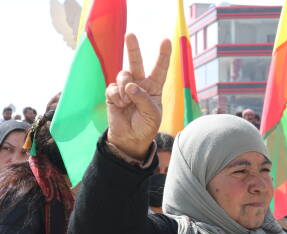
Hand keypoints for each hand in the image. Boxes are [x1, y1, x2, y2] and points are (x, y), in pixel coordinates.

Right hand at [106, 33, 171, 159]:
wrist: (130, 138)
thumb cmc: (146, 126)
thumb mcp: (152, 115)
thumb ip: (144, 99)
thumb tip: (130, 86)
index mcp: (154, 87)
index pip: (160, 69)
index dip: (163, 55)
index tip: (166, 41)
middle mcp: (140, 84)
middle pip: (137, 62)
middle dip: (133, 48)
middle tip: (130, 35)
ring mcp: (125, 87)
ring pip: (123, 75)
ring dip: (126, 87)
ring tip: (127, 101)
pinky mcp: (113, 93)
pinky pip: (113, 87)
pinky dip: (117, 96)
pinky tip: (120, 104)